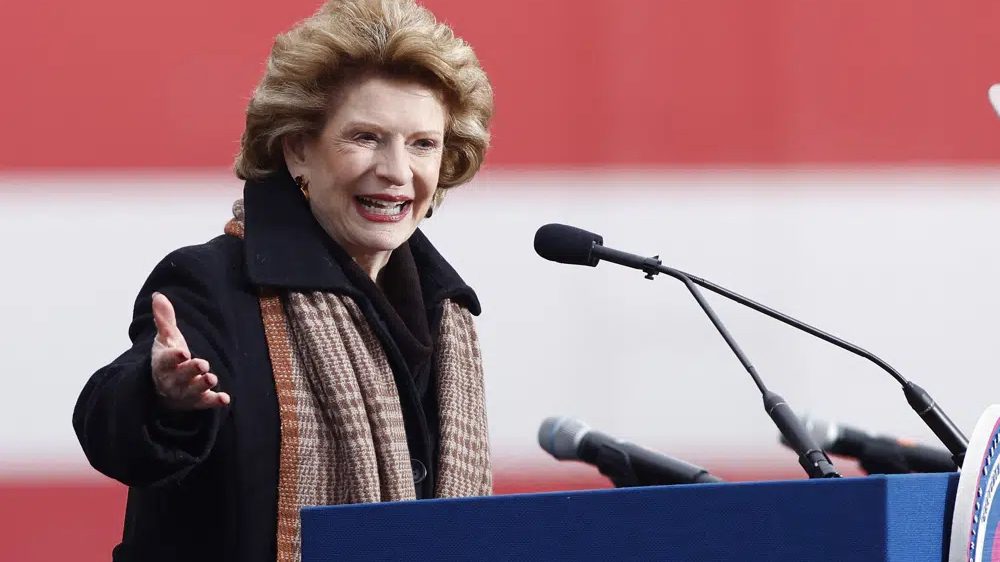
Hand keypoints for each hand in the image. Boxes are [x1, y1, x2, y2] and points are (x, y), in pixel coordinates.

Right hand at [150, 292, 230, 409]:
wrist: (162, 388)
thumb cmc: (168, 359)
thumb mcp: (165, 339)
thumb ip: (165, 320)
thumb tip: (158, 296)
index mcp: (163, 363)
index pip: (166, 360)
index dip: (173, 357)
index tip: (182, 352)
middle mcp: (172, 379)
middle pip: (180, 376)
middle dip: (190, 370)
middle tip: (202, 363)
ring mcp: (184, 392)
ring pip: (191, 391)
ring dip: (202, 385)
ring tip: (211, 378)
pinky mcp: (195, 402)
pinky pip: (204, 403)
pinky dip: (213, 401)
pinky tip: (225, 399)